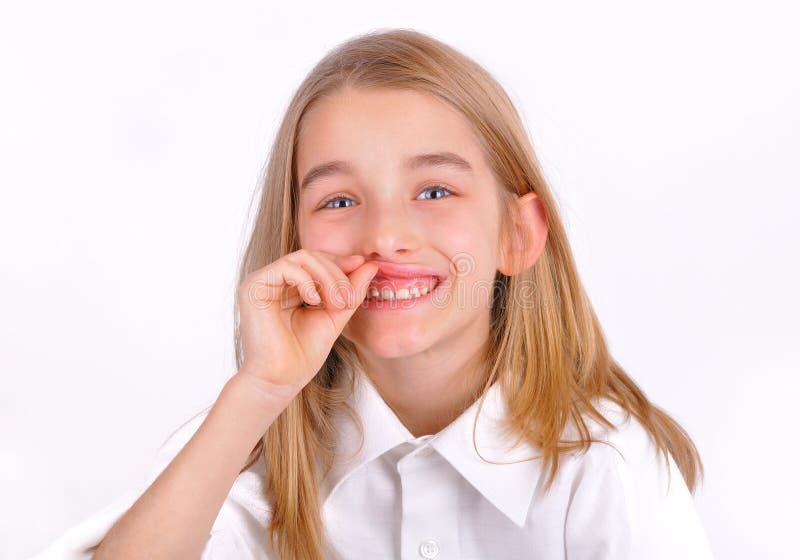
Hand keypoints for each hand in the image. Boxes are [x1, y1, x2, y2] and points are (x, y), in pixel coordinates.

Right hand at [236, 249, 377, 394]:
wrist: (281, 379)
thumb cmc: (303, 354)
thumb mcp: (335, 316)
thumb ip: (351, 291)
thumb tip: (371, 265)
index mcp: (288, 286)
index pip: (316, 261)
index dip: (340, 262)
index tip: (363, 266)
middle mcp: (273, 281)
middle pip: (311, 256)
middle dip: (337, 274)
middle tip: (350, 299)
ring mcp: (261, 282)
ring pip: (301, 258)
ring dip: (327, 278)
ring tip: (338, 304)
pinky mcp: (253, 287)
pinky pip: (286, 268)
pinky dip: (307, 281)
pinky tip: (315, 302)